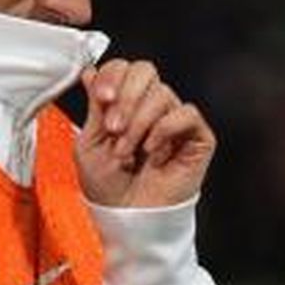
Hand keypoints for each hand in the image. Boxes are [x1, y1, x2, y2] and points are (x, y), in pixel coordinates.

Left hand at [74, 59, 216, 206]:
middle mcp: (149, 106)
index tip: (102, 98)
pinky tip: (153, 153)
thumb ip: (94, 107)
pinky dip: (164, 130)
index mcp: (123, 103)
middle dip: (125, 98)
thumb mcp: (89, 142)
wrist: (127, 217)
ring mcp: (173, 119)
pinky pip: (185, 114)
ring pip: (162, 94)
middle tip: (114, 129)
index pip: (123, 67)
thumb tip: (91, 71)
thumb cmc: (106, 186)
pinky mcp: (195, 136)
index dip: (113, 76)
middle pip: (145, 70)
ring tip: (127, 152)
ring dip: (138, 124)